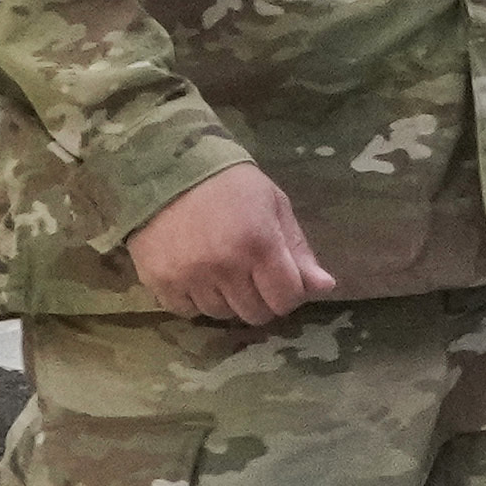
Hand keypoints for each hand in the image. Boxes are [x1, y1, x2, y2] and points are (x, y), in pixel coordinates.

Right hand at [128, 163, 334, 324]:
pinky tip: (196, 276)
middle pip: (255, 314)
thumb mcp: (275, 206)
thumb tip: (325, 287)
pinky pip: (186, 312)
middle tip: (251, 276)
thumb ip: (299, 250)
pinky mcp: (160, 282)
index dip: (290, 294)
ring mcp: (190, 277)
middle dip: (261, 300)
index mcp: (260, 244)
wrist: (167, 170)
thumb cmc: (231, 185)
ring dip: (227, 300)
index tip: (282, 280)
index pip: (286, 299)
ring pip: (220, 315)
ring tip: (221, 271)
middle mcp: (225, 266)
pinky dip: (195, 301)